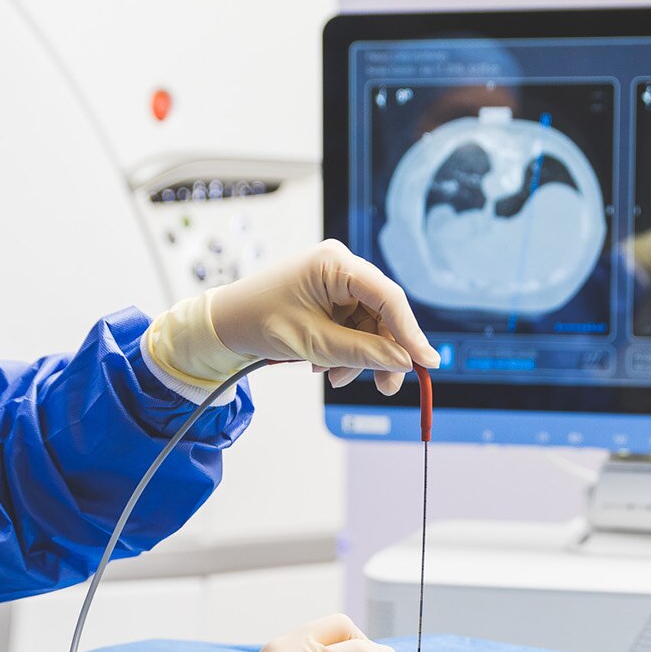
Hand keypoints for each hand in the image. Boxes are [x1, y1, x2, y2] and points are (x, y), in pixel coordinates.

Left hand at [147, 241, 439, 395]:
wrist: (224, 324)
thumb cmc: (258, 322)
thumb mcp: (314, 343)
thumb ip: (363, 353)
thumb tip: (404, 362)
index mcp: (335, 263)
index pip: (388, 297)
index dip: (410, 333)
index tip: (426, 363)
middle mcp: (339, 266)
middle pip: (382, 314)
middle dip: (382, 353)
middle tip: (385, 388)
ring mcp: (334, 282)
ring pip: (368, 325)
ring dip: (358, 357)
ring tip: (334, 378)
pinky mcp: (328, 298)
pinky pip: (352, 327)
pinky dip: (344, 351)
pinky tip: (324, 365)